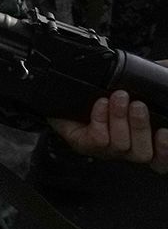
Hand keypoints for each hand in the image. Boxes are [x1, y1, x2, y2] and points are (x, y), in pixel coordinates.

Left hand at [49, 90, 167, 172]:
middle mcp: (127, 149)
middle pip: (143, 153)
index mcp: (145, 141)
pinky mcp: (86, 145)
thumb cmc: (108, 95)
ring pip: (120, 144)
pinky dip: (101, 119)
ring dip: (120, 118)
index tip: (164, 132)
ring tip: (118, 98)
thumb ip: (153, 86)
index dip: (165, 149)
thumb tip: (165, 70)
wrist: (69, 98)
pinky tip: (101, 104)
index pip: (161, 158)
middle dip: (141, 126)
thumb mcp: (137, 89)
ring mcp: (107, 150)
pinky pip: (98, 138)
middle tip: (137, 105)